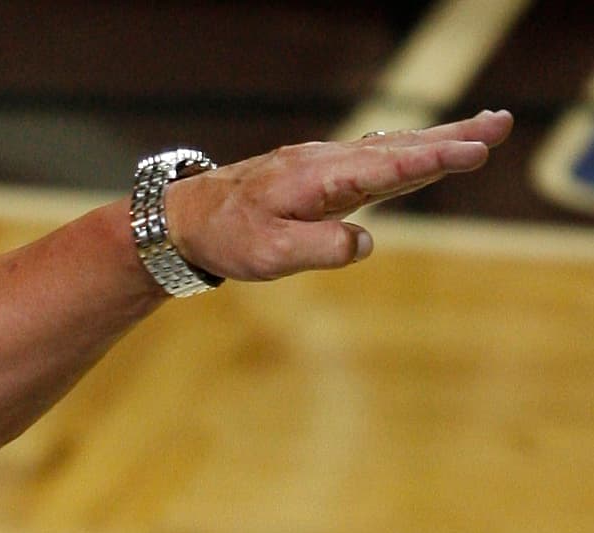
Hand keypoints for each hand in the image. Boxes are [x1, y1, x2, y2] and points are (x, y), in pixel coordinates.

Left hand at [165, 109, 511, 282]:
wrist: (183, 218)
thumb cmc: (225, 237)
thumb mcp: (267, 255)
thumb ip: (318, 248)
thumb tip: (365, 243)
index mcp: (317, 180)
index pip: (385, 168)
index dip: (430, 161)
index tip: (471, 152)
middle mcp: (326, 163)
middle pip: (399, 148)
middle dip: (452, 138)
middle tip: (501, 125)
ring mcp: (324, 165)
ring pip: (391, 148)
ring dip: (438, 139)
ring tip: (485, 129)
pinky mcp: (320, 174)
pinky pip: (373, 158)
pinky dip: (408, 150)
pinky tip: (427, 147)